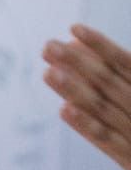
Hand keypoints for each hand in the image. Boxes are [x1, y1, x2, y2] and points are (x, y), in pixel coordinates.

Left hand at [42, 25, 130, 169]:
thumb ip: (129, 79)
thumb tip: (101, 55)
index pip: (126, 63)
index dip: (101, 45)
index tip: (74, 28)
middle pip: (109, 82)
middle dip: (78, 62)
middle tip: (47, 47)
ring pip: (105, 108)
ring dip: (75, 90)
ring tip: (48, 73)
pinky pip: (107, 141)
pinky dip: (86, 125)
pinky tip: (63, 109)